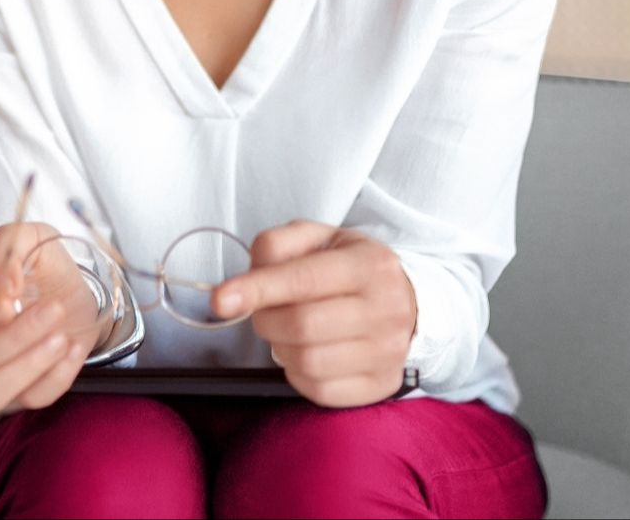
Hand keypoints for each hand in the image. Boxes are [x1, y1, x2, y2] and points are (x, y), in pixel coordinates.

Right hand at [0, 221, 96, 413]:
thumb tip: (4, 286)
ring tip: (60, 338)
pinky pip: (30, 400)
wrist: (69, 289)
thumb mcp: (25, 236)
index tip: (12, 301)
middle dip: (17, 336)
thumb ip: (7, 251)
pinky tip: (71, 348)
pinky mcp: (16, 392)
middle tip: (53, 310)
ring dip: (29, 367)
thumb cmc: (38, 264)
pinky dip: (57, 377)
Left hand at [211, 220, 418, 407]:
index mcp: (370, 265)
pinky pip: (319, 391)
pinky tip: (306, 353)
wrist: (409, 301)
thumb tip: (245, 281)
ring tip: (290, 332)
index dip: (257, 290)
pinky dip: (298, 374)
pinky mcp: (382, 385)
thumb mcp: (319, 238)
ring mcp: (388, 352)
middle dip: (266, 319)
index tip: (220, 300)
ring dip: (281, 348)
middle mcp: (387, 309)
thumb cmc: (351, 268)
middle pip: (301, 326)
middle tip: (266, 311)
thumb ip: (277, 245)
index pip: (304, 280)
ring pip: (307, 362)